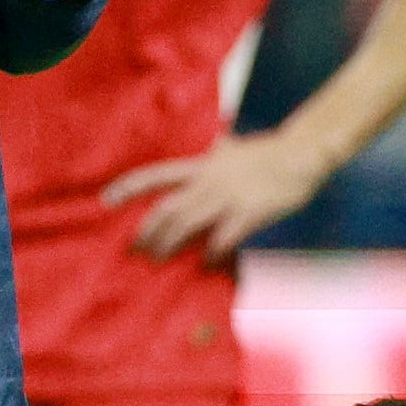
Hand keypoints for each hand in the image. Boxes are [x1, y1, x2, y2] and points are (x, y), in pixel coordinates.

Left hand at [107, 132, 330, 260]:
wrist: (299, 154)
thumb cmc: (269, 154)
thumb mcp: (237, 148)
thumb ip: (221, 150)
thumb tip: (218, 142)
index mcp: (201, 166)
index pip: (156, 175)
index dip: (128, 188)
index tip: (106, 201)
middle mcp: (208, 181)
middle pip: (166, 208)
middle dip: (147, 231)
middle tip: (135, 250)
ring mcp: (227, 197)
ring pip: (186, 224)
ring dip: (168, 244)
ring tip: (159, 259)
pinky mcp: (247, 213)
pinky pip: (222, 238)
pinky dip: (211, 253)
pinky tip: (208, 263)